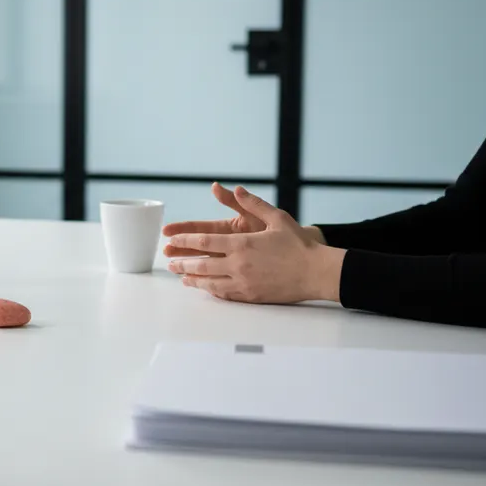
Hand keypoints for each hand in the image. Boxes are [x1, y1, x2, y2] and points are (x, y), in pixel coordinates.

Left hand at [165, 186, 344, 303]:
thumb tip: (234, 188)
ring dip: (193, 279)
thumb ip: (253, 203)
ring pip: (210, 282)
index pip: (204, 241)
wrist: (317, 272)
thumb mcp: (277, 217)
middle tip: (169, 261)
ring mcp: (244, 282)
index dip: (184, 240)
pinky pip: (225, 294)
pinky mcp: (251, 296)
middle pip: (202, 264)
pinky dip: (211, 291)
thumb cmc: (299, 244)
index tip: (171, 239)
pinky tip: (206, 288)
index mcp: (242, 243)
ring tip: (181, 277)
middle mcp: (239, 264)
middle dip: (182, 262)